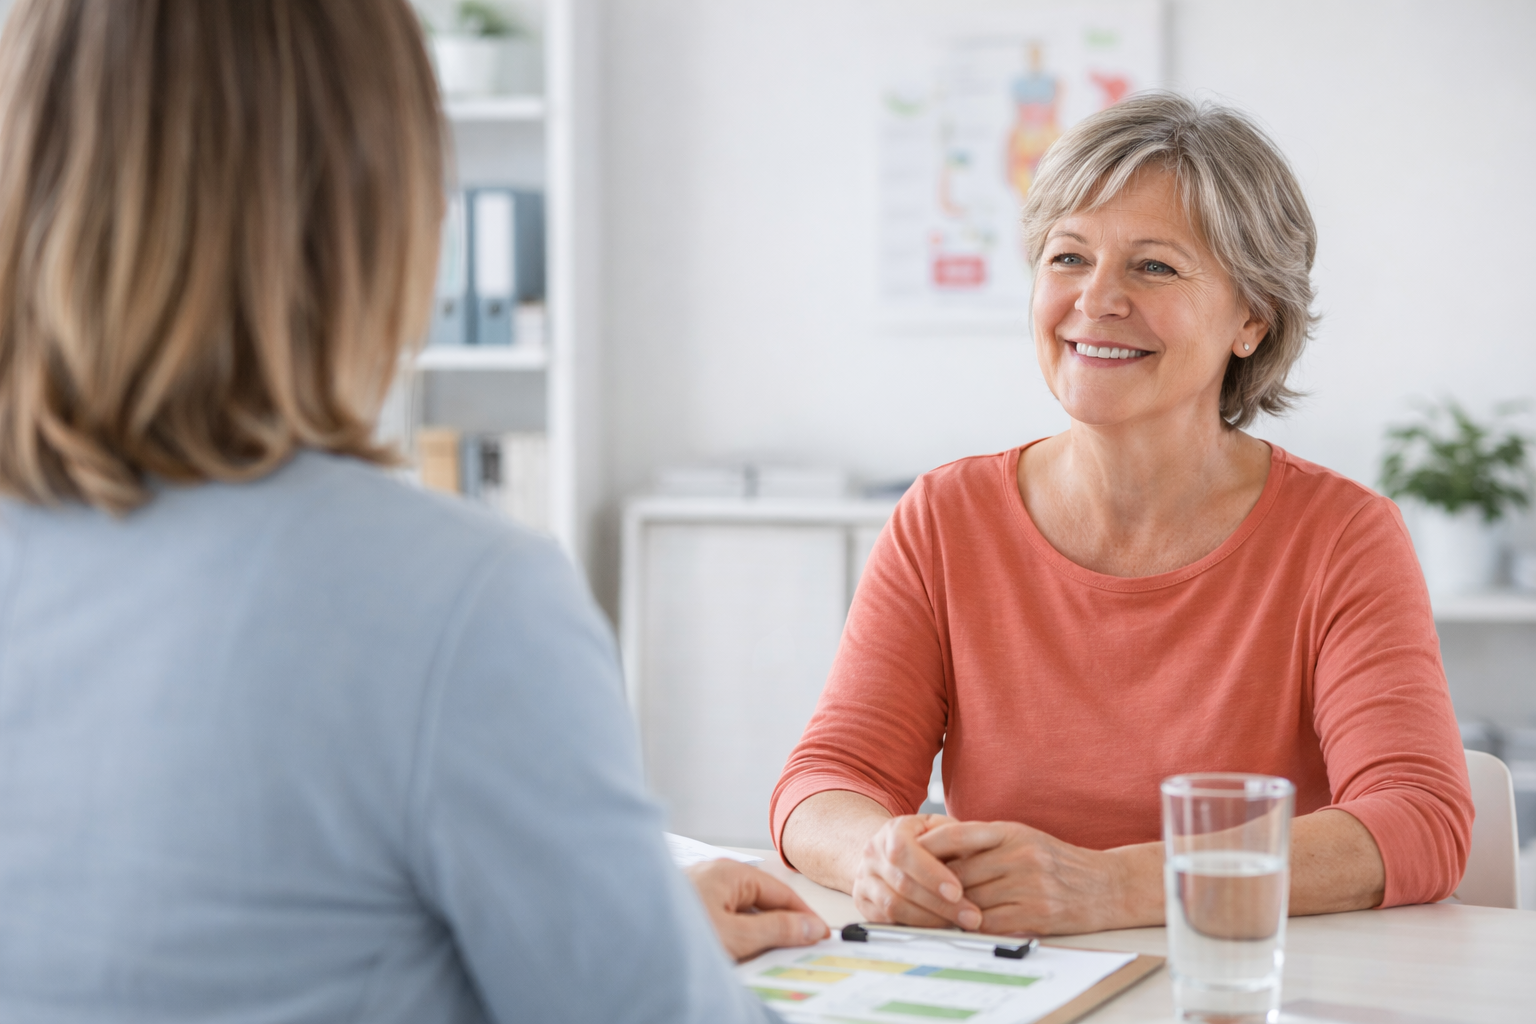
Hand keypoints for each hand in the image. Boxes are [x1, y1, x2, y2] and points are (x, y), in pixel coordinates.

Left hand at [687, 859, 828, 961]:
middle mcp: (715, 876)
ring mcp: (700, 893)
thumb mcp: (734, 936)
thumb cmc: (673, 933)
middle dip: (781, 927)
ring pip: (742, 914)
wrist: (626, 947)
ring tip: (768, 959)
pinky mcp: (689, 911)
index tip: (820, 935)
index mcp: (729, 872)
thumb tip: (809, 926)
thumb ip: (776, 930)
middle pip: (762, 902)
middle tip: (799, 952)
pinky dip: (736, 938)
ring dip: (756, 936)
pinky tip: (739, 957)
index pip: (781, 892)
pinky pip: (724, 921)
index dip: (804, 915)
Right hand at [852, 814, 983, 929]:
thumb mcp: (938, 827)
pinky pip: (886, 921)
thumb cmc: (921, 839)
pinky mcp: (863, 902)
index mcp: (892, 830)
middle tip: (970, 917)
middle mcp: (873, 854)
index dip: (931, 873)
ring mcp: (865, 879)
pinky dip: (914, 927)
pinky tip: (937, 928)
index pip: (904, 850)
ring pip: (893, 906)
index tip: (957, 890)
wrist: (885, 848)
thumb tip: (978, 855)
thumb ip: (955, 837)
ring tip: (958, 925)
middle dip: (940, 904)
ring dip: (929, 919)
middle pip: (902, 883)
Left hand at [918, 820, 1134, 935]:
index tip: (906, 855)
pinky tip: (961, 925)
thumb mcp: (1023, 837)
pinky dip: (971, 926)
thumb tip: (935, 848)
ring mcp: (1029, 886)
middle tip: (911, 890)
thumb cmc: (1057, 861)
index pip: (958, 834)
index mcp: (1012, 832)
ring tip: (930, 910)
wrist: (1107, 886)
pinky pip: (990, 923)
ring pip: (970, 900)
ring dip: (949, 909)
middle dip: (933, 884)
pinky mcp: (1036, 914)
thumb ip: (984, 841)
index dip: (928, 846)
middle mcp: (1020, 855)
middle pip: (959, 872)